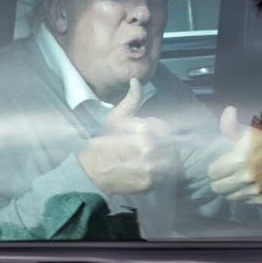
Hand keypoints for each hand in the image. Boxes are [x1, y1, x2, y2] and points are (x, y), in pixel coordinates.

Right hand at [78, 78, 172, 195]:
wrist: (92, 172)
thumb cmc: (104, 142)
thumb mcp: (115, 117)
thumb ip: (131, 100)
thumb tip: (136, 80)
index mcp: (144, 130)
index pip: (165, 128)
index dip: (156, 130)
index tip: (145, 134)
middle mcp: (150, 149)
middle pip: (169, 143)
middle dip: (159, 144)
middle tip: (144, 148)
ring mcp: (152, 168)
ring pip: (169, 159)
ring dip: (161, 158)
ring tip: (144, 159)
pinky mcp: (151, 183)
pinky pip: (164, 175)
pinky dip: (157, 173)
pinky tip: (143, 170)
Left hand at [207, 106, 261, 203]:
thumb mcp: (247, 132)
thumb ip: (231, 125)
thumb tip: (228, 110)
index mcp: (239, 160)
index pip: (213, 172)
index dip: (216, 167)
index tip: (223, 162)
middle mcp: (246, 178)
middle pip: (217, 187)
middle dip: (220, 179)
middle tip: (227, 172)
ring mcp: (254, 191)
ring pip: (228, 196)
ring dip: (230, 188)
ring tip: (237, 178)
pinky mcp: (261, 199)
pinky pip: (242, 201)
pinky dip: (242, 194)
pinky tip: (248, 184)